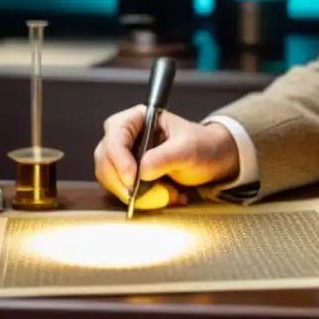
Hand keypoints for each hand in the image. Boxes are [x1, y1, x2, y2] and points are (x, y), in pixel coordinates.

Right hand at [94, 104, 240, 210]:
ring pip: (110, 178)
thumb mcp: (189, 149)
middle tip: (142, 196)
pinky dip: (141, 200)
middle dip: (123, 182)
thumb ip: (166, 157)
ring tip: (167, 195)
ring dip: (135, 194)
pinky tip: (166, 197)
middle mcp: (127, 135)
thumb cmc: (202, 145)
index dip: (119, 158)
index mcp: (139, 118)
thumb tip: (142, 170)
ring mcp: (125, 156)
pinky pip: (123, 191)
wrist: (212, 159)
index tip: (132, 178)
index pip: (116, 134)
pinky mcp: (129, 175)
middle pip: (106, 159)